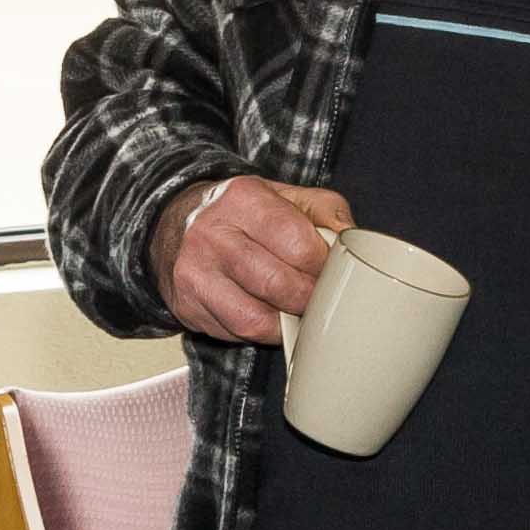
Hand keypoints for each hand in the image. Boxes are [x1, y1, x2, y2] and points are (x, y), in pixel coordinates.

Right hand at [150, 176, 352, 342]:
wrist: (177, 223)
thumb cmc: (240, 213)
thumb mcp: (285, 196)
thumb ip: (326, 212)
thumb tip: (351, 243)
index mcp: (243, 199)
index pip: (297, 243)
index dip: (322, 266)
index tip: (330, 272)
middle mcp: (212, 234)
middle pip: (277, 285)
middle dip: (307, 299)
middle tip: (315, 296)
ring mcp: (194, 272)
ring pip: (255, 319)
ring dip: (284, 322)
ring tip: (291, 308)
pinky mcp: (187, 304)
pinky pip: (235, 333)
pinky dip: (258, 332)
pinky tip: (263, 313)